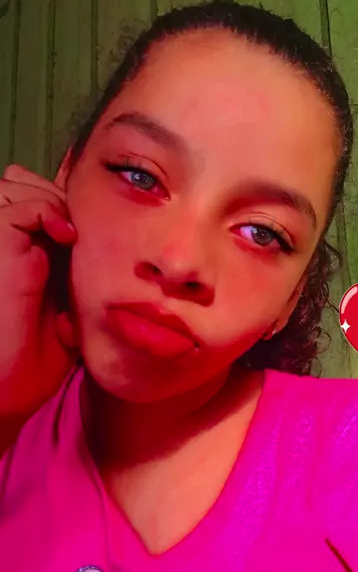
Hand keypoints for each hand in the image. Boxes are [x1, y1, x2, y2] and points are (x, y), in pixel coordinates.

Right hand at [0, 164, 79, 423]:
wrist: (4, 387)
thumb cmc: (36, 362)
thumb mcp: (72, 314)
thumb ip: (86, 283)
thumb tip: (130, 270)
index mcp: (24, 253)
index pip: (44, 201)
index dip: (69, 207)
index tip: (100, 230)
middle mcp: (9, 243)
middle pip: (28, 184)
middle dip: (59, 196)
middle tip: (82, 231)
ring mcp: (0, 242)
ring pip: (20, 184)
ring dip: (53, 200)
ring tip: (73, 234)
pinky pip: (22, 202)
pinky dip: (47, 209)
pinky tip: (67, 236)